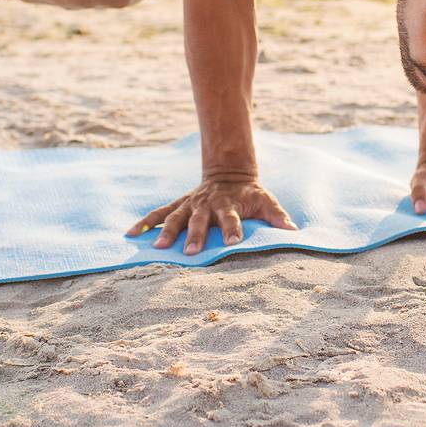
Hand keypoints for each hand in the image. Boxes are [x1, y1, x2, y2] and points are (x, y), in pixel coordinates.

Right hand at [126, 176, 297, 254]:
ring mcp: (190, 204)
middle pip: (200, 221)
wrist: (229, 173)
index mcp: (229, 205)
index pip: (232, 219)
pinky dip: (145, 221)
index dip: (233, 230)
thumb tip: (293, 230)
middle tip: (191, 253)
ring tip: (158, 247)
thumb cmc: (249, 194)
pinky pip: (159, 213)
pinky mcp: (179, 204)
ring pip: (176, 217)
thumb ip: (277, 215)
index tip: (234, 244)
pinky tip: (132, 233)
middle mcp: (207, 205)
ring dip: (167, 232)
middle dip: (195, 236)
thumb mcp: (266, 200)